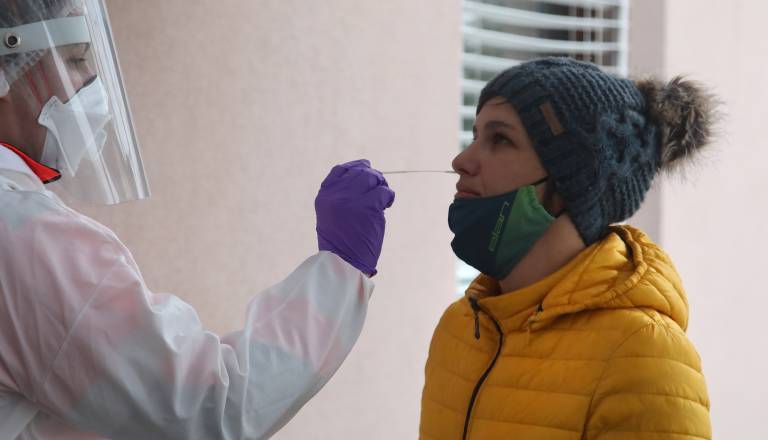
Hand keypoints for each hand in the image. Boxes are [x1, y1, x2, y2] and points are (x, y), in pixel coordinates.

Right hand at [315, 160, 395, 275]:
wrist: (344, 262)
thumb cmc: (340, 241)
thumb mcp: (330, 214)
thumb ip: (340, 195)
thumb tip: (364, 172)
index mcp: (325, 195)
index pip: (341, 170)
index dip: (356, 167)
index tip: (366, 169)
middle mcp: (336, 194)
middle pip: (360, 172)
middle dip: (373, 177)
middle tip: (379, 187)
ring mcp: (352, 200)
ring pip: (373, 178)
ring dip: (382, 185)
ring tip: (383, 199)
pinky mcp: (368, 207)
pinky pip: (384, 192)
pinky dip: (389, 197)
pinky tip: (387, 205)